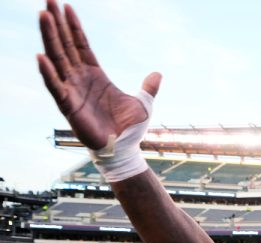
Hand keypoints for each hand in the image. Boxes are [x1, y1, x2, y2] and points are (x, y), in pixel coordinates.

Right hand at [37, 0, 160, 149]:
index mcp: (95, 75)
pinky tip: (41, 56)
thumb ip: (148, 88)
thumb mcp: (143, 103)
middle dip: (56, 23)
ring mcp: (73, 91)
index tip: (66, 5)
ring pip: (57, 59)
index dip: (73, 26)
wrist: (124, 149)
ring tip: (43, 16)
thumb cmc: (129, 128)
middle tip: (47, 0)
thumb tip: (157, 74)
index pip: (80, 44)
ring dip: (49, 38)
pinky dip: (48, 73)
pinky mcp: (69, 106)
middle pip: (65, 45)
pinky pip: (56, 87)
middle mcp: (80, 79)